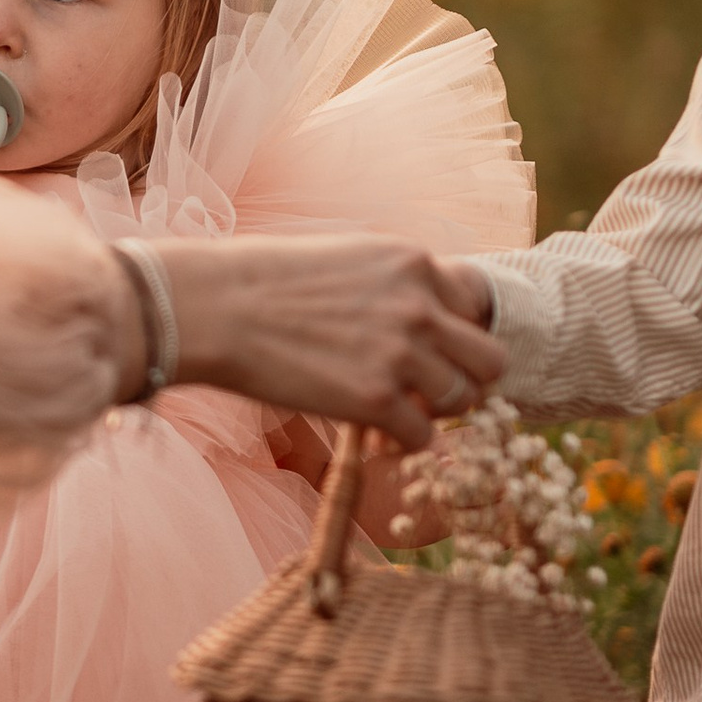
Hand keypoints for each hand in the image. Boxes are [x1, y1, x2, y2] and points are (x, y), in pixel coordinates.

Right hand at [149, 234, 508, 451]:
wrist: (211, 308)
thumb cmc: (255, 281)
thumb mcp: (340, 258)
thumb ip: (387, 284)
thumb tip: (401, 316)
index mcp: (412, 263)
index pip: (472, 306)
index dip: (451, 334)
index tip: (425, 351)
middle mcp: (419, 306)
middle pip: (490, 358)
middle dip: (465, 378)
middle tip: (430, 392)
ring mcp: (401, 353)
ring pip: (463, 400)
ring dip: (435, 415)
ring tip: (401, 416)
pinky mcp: (374, 400)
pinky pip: (421, 437)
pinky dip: (404, 443)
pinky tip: (376, 436)